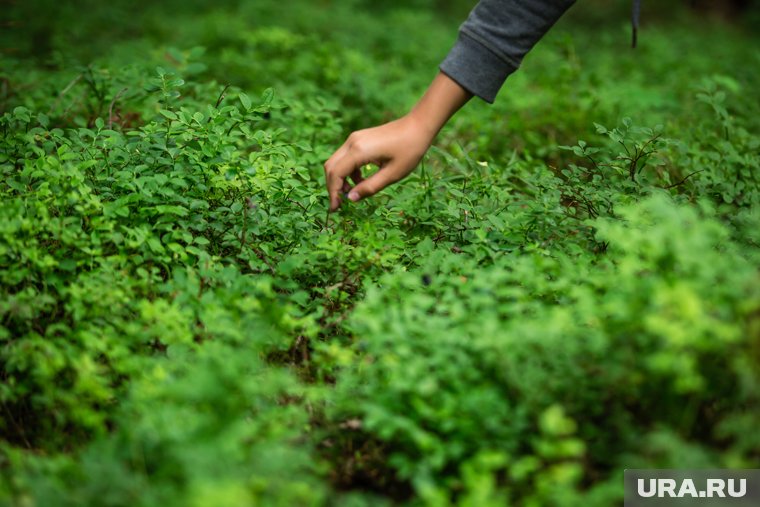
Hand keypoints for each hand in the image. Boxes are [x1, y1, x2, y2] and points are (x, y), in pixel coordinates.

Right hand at [323, 72, 472, 211]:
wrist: (418, 126)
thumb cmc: (410, 150)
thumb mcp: (392, 174)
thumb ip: (369, 187)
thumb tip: (350, 199)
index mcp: (359, 151)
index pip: (336, 174)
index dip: (333, 193)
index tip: (336, 209)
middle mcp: (352, 142)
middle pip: (331, 167)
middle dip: (333, 187)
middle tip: (340, 205)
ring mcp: (354, 138)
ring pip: (336, 161)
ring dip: (339, 179)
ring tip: (352, 193)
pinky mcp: (359, 138)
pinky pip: (345, 157)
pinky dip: (347, 171)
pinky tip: (360, 180)